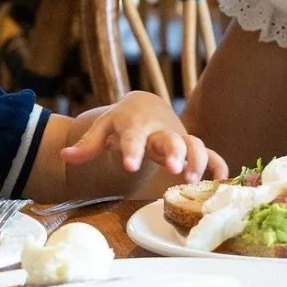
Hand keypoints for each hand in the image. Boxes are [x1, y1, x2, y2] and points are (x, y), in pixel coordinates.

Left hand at [60, 92, 227, 182]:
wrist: (145, 107)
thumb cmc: (122, 122)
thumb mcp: (103, 129)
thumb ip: (87, 145)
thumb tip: (64, 155)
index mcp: (136, 125)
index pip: (133, 137)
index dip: (132, 150)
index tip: (129, 164)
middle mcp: (160, 131)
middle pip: (170, 139)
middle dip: (174, 152)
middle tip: (174, 168)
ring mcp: (178, 138)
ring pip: (193, 145)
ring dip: (196, 160)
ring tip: (193, 179)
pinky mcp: (190, 146)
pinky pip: (209, 153)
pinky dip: (217, 165)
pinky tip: (222, 179)